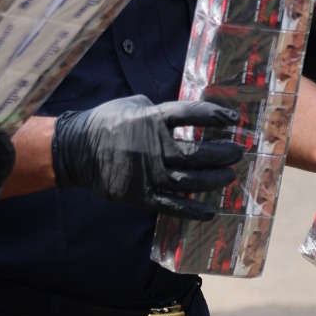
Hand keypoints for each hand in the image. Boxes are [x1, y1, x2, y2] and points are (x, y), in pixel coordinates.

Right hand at [51, 95, 243, 219]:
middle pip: (197, 153)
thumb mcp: (133, 104)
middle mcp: (154, 146)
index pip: (191, 115)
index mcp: (152, 119)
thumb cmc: (105, 122)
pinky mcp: (142, 195)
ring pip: (190, 180)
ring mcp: (149, 173)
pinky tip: (210, 211)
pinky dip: (192, 210)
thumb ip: (158, 109)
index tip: (233, 121)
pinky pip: (172, 205)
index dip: (214, 117)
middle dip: (222, 153)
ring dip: (213, 179)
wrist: (76, 150)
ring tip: (229, 176)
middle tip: (238, 152)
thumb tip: (181, 113)